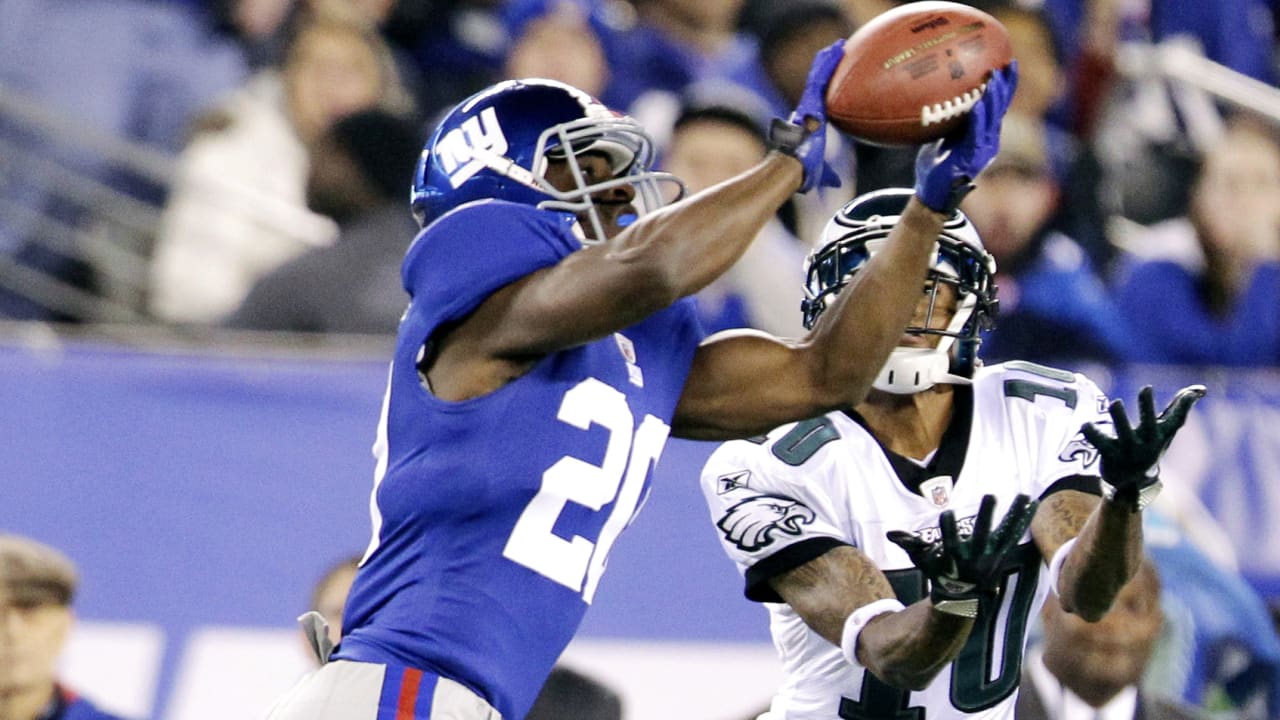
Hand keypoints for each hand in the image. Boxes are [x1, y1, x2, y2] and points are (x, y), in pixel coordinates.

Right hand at [768, 39, 843, 192]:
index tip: (833, 79)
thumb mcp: (820, 170)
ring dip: (828, 61)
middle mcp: (807, 111)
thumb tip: (837, 183)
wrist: (792, 167)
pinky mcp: (808, 103)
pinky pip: (819, 79)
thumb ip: (828, 174)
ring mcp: (807, 105)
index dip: (825, 88)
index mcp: (811, 123)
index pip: (820, 101)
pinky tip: (835, 53)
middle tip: (837, 54)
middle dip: (826, 68)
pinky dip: (826, 65)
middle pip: (818, 84)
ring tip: (839, 47)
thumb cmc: (802, 171)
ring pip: (818, 78)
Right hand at [887, 494, 1036, 616]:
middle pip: (982, 535)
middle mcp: (976, 557)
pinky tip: (1032, 504)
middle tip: (990, 496)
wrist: (962, 599)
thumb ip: (910, 545)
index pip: (950, 543)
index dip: (948, 529)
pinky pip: (1014, 534)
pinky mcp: (1002, 553)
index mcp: (955, 559)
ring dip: (1014, 515)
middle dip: (985, 516)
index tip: (947, 514)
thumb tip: (891, 534)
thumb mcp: (923, 561)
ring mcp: (992, 556)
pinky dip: (1023, 519)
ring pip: (1005, 533)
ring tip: (1024, 496)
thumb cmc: (940, 574)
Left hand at [914, 61, 1018, 213]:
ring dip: (993, 99)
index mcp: (983, 132)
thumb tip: (940, 91)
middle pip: (1001, 108)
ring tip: (994, 80)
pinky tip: (977, 107)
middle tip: (1007, 65)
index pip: (998, 104)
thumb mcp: (944, 134)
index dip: (1006, 85)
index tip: (1008, 62)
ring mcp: (981, 150)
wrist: (932, 192)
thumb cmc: (936, 162)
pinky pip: (975, 136)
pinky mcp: (971, 160)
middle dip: (1005, 86)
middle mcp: (987, 139)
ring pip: (992, 120)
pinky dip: (977, 121)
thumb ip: (950, 117)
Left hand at [1081, 384, 1206, 511]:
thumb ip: (1179, 408)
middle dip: (1148, 408)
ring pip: (1124, 434)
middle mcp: (1146, 443)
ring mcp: (1128, 450)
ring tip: (1115, 403)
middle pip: (1149, 424)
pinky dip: (1092, 434)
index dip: (1183, 405)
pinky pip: (1100, 444)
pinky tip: (1085, 424)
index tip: (1191, 391)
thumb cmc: (1150, 446)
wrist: (1132, 482)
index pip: (1175, 420)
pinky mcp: (1109, 456)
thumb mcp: (1165, 430)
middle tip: (1146, 389)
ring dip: (1120, 419)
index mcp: (1160, 434)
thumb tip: (1200, 390)